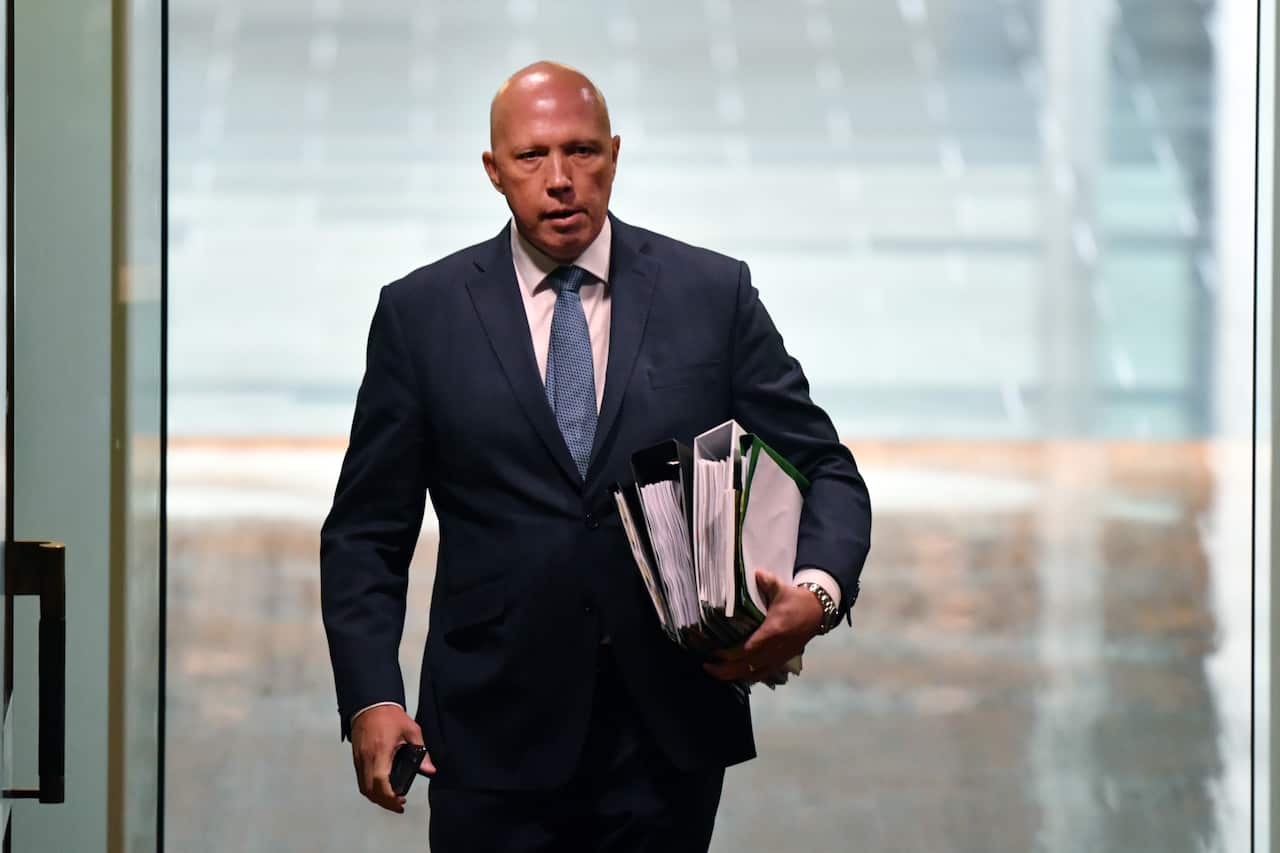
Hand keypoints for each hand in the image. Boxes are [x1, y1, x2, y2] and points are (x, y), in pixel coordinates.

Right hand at [350, 705, 435, 812]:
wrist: (370, 703)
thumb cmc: (391, 716)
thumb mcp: (411, 730)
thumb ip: (421, 751)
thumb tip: (429, 770)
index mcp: (381, 751)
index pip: (380, 781)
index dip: (389, 797)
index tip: (400, 803)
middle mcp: (367, 758)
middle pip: (369, 790)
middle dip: (383, 802)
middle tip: (398, 804)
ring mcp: (359, 759)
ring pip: (363, 787)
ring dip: (376, 797)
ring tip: (391, 798)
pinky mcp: (355, 758)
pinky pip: (360, 779)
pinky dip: (370, 788)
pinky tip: (381, 787)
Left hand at [703, 570, 824, 682]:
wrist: (818, 611)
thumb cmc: (796, 600)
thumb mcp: (781, 589)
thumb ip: (767, 582)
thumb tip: (756, 573)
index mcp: (773, 632)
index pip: (747, 649)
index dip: (729, 654)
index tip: (714, 653)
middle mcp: (775, 649)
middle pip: (747, 666)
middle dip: (725, 670)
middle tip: (707, 666)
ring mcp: (780, 657)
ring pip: (754, 674)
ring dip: (734, 676)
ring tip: (717, 672)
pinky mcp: (783, 660)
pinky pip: (763, 674)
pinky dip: (749, 677)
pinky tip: (737, 675)